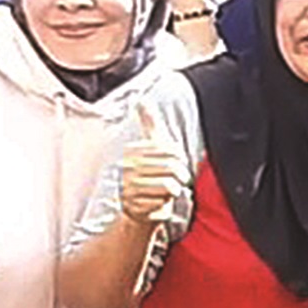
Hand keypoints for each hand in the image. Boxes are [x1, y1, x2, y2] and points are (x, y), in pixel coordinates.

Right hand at [117, 103, 189, 225]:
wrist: (140, 206)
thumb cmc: (149, 173)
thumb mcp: (151, 146)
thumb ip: (149, 123)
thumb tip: (141, 100)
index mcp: (131, 152)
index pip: (168, 150)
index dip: (180, 157)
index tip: (179, 162)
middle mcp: (126, 169)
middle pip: (172, 167)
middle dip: (180, 175)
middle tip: (177, 180)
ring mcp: (128, 189)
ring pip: (169, 185)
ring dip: (175, 189)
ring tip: (169, 190)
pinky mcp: (134, 207)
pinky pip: (163, 201)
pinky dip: (166, 203)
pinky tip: (160, 201)